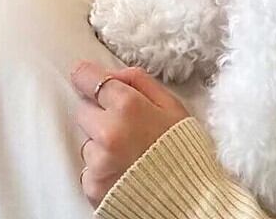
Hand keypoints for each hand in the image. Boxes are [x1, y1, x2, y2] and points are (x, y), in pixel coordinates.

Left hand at [71, 60, 189, 206]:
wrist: (192, 200)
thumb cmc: (184, 149)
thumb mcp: (171, 105)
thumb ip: (139, 81)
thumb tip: (112, 74)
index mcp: (128, 107)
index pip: (90, 80)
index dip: (86, 76)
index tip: (84, 76)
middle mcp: (108, 133)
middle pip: (83, 110)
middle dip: (98, 113)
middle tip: (123, 124)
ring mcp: (99, 163)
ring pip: (86, 142)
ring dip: (100, 143)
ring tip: (128, 153)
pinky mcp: (93, 188)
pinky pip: (87, 169)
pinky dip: (101, 169)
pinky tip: (123, 171)